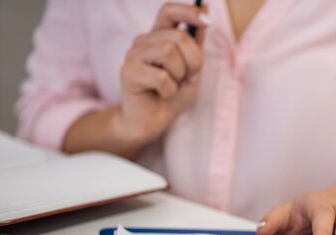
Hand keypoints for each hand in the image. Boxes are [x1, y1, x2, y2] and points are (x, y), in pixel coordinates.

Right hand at [115, 3, 209, 146]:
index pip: (169, 11)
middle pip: (178, 36)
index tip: (207, 20)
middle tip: (189, 77)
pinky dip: (169, 89)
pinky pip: (160, 76)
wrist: (153, 122)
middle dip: (193, 60)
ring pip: (168, 52)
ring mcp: (133, 55)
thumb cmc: (172, 95)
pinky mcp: (128, 73)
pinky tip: (162, 94)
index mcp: (159, 36)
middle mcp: (143, 41)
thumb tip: (205, 8)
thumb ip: (197, 43)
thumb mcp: (192, 69)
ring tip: (173, 86)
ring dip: (180, 75)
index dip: (188, 11)